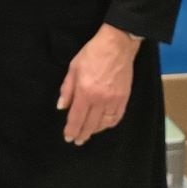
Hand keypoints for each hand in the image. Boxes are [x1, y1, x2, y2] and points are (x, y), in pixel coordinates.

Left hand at [57, 24, 140, 145]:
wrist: (116, 46)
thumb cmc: (92, 54)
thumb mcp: (73, 69)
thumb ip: (67, 90)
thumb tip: (62, 107)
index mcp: (85, 92)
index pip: (77, 117)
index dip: (72, 130)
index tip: (68, 138)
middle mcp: (101, 100)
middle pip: (90, 124)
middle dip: (83, 134)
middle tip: (77, 141)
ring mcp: (114, 100)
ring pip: (104, 123)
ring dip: (95, 131)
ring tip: (88, 133)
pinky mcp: (124, 98)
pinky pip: (116, 117)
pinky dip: (109, 124)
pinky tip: (103, 125)